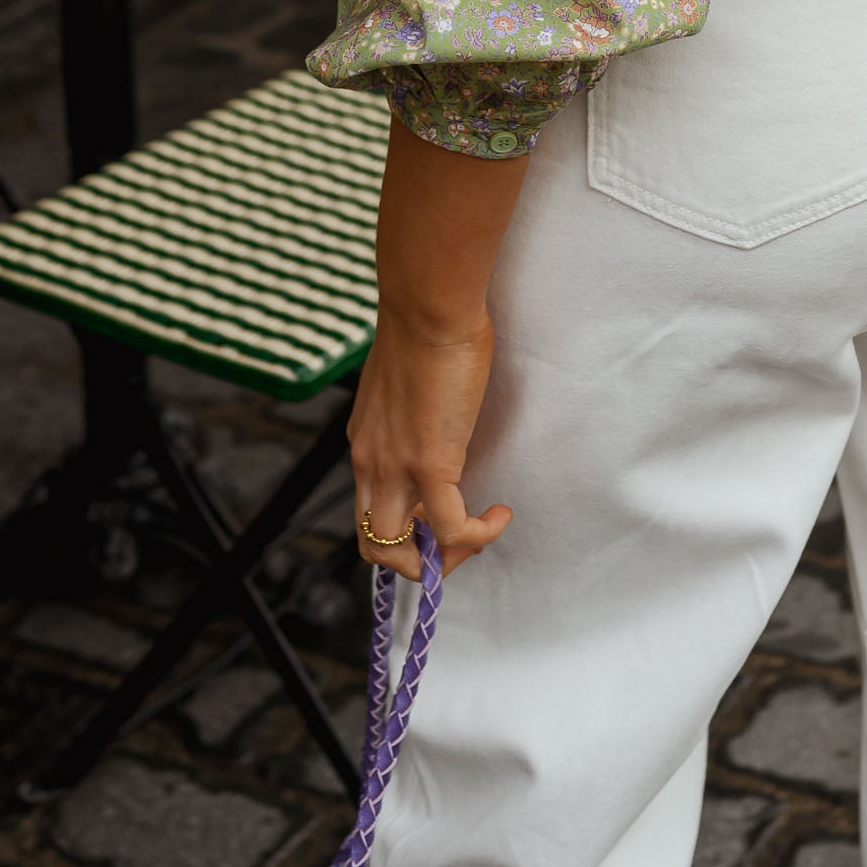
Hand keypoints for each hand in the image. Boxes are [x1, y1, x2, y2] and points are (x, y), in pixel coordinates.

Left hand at [350, 308, 512, 582]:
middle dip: (417, 560)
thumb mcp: (407, 380)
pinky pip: (451, 528)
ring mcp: (395, 467)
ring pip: (398, 553)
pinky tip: (501, 514)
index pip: (370, 513)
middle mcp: (370, 463)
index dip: (407, 530)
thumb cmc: (427, 325)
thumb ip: (412, 410)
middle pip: (374, 547)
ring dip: (442, 559)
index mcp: (364, 443)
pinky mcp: (429, 464)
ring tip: (480, 534)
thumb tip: (439, 419)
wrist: (429, 306)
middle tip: (461, 540)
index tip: (443, 516)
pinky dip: (479, 534)